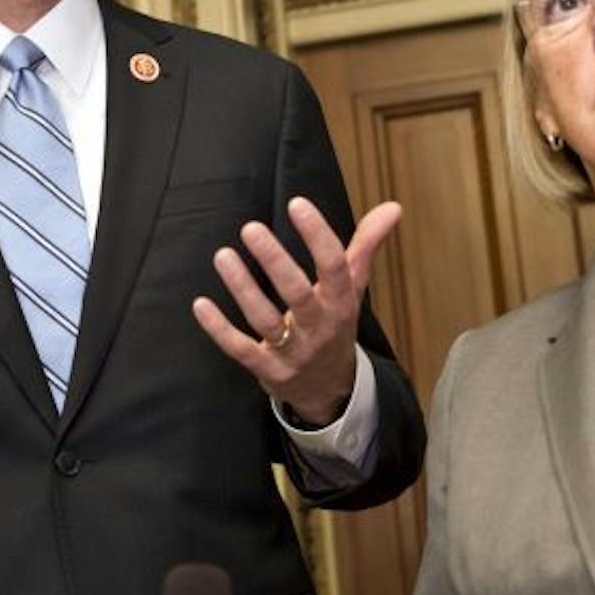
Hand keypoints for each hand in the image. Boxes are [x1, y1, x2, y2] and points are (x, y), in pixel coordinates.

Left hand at [191, 197, 399, 425]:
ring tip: (222, 255)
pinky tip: (200, 304)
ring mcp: (293, 351)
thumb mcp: (354, 288)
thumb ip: (366, 245)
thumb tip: (393, 206)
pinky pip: (241, 350)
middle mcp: (319, 327)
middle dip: (274, 261)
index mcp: (341, 302)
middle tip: (250, 227)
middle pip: (297, 293)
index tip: (298, 204)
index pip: (334, 266)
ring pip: (266, 320)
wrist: (330, 389)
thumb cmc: (335, 325)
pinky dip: (219, 330)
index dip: (318, 235)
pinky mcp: (268, 370)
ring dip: (242, 289)